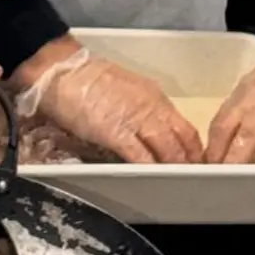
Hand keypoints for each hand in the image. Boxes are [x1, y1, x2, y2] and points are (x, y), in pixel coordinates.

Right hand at [14, 40, 202, 163]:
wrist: (61, 70)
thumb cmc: (84, 78)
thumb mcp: (123, 90)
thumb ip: (139, 108)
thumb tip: (146, 131)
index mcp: (153, 96)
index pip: (185, 128)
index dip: (192, 149)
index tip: (193, 163)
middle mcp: (151, 107)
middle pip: (182, 141)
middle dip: (189, 163)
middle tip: (191, 180)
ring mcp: (136, 120)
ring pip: (168, 150)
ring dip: (174, 168)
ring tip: (176, 184)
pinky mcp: (117, 133)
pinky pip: (141, 156)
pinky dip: (151, 170)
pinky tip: (154, 180)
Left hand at [207, 10, 254, 162]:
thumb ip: (253, 102)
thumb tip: (241, 128)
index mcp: (247, 89)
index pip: (221, 118)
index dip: (212, 142)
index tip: (206, 160)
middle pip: (229, 127)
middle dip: (218, 153)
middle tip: (211, 175)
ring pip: (251, 133)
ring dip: (238, 157)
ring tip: (231, 177)